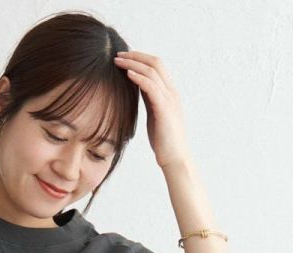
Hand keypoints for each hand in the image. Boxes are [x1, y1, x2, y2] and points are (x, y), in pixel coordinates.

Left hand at [113, 49, 191, 170]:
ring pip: (152, 71)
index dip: (140, 58)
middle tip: (118, 54)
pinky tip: (128, 74)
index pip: (157, 66)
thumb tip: (138, 86)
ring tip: (118, 61)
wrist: (175, 158)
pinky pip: (151, 87)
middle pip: (155, 63)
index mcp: (170, 93)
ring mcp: (169, 99)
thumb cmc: (163, 140)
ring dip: (133, 64)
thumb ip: (149, 98)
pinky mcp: (164, 109)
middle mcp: (172, 92)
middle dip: (136, 56)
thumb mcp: (154, 114)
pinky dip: (139, 77)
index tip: (124, 57)